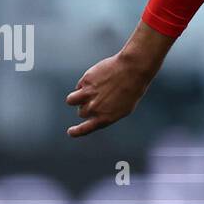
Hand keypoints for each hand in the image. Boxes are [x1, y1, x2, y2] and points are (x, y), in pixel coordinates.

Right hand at [65, 21, 171, 136]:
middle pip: (81, 113)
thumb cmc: (132, 89)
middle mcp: (95, 108)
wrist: (133, 70)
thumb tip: (94, 113)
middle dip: (85, 107)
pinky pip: (78, 86)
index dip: (76, 132)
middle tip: (97, 99)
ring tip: (85, 93)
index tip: (71, 132)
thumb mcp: (123, 108)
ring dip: (76, 99)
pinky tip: (96, 80)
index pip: (85, 129)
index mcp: (105, 118)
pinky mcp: (86, 81)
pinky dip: (84, 85)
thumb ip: (107, 113)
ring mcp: (88, 94)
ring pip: (71, 101)